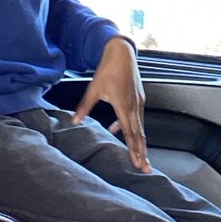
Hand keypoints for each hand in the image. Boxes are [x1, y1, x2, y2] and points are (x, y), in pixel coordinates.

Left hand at [71, 36, 149, 171]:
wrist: (122, 52)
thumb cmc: (108, 69)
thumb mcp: (94, 88)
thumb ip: (85, 106)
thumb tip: (75, 120)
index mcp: (124, 106)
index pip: (130, 133)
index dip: (133, 150)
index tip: (138, 163)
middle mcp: (134, 106)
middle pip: (140, 135)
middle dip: (143, 153)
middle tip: (146, 169)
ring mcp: (138, 102)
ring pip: (140, 127)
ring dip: (140, 143)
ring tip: (141, 156)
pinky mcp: (138, 97)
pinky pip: (136, 117)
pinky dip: (133, 127)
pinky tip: (119, 129)